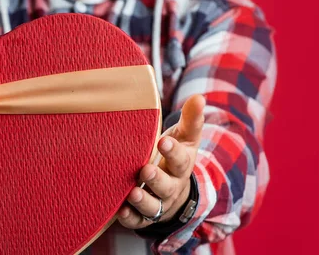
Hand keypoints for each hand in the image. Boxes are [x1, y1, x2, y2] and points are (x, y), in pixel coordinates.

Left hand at [118, 95, 204, 228]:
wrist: (175, 189)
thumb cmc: (175, 155)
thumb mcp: (185, 137)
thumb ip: (191, 119)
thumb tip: (199, 97)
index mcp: (181, 164)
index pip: (180, 158)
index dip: (172, 151)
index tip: (163, 141)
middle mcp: (171, 186)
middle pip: (166, 185)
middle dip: (156, 178)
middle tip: (145, 170)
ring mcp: (158, 202)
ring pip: (153, 206)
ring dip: (143, 201)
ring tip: (133, 193)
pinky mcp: (144, 216)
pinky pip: (137, 221)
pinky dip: (130, 217)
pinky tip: (120, 210)